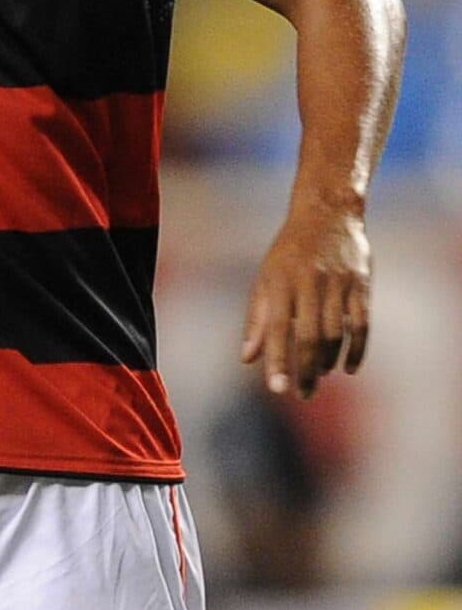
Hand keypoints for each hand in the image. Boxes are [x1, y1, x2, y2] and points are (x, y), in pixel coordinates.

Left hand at [240, 202, 370, 397]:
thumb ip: (257, 320)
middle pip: (310, 337)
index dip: (278, 360)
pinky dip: (357, 349)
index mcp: (280, 283)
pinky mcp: (361, 285)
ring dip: (329, 361)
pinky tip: (348, 368)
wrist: (327, 214)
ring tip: (319, 378)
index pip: (278, 329)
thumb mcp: (265, 279)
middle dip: (306, 370)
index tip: (277, 388)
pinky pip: (362, 324)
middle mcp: (309, 284)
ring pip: (336, 333)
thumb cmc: (288, 253)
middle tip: (302, 395)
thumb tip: (247, 359)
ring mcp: (338, 284)